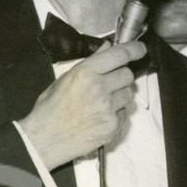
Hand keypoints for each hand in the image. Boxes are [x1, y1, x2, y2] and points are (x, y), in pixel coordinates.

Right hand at [17, 38, 146, 169]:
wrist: (45, 139)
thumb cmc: (50, 107)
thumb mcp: (65, 78)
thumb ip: (90, 62)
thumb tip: (107, 47)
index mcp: (85, 72)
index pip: (119, 55)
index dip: (134, 49)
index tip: (141, 49)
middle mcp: (99, 88)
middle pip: (128, 75)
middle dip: (122, 76)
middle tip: (110, 83)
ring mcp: (107, 109)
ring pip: (128, 95)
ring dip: (120, 95)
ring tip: (101, 102)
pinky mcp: (112, 126)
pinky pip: (123, 114)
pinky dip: (115, 114)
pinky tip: (98, 118)